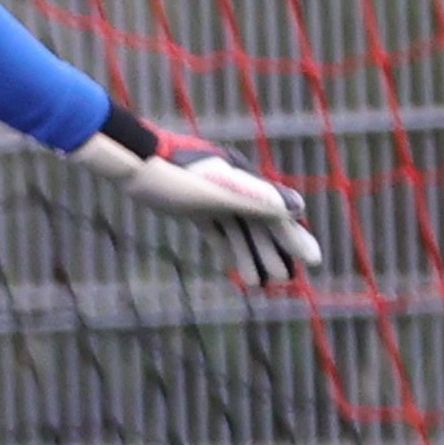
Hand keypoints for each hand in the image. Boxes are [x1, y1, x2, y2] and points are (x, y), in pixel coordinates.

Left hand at [79, 126, 321, 287]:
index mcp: (246, 181)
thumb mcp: (215, 190)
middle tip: (285, 280)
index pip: (278, 214)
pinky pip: (217, 229)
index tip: (312, 262)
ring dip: (250, 254)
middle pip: (261, 224)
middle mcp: (235, 187)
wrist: (131, 160)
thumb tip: (298, 209)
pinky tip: (234, 266)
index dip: (294, 238)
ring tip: (258, 284)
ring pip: (239, 230)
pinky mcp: (194, 204)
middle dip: (272, 252)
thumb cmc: (172, 172)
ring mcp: (214, 196)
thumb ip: (255, 199)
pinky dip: (227, 247)